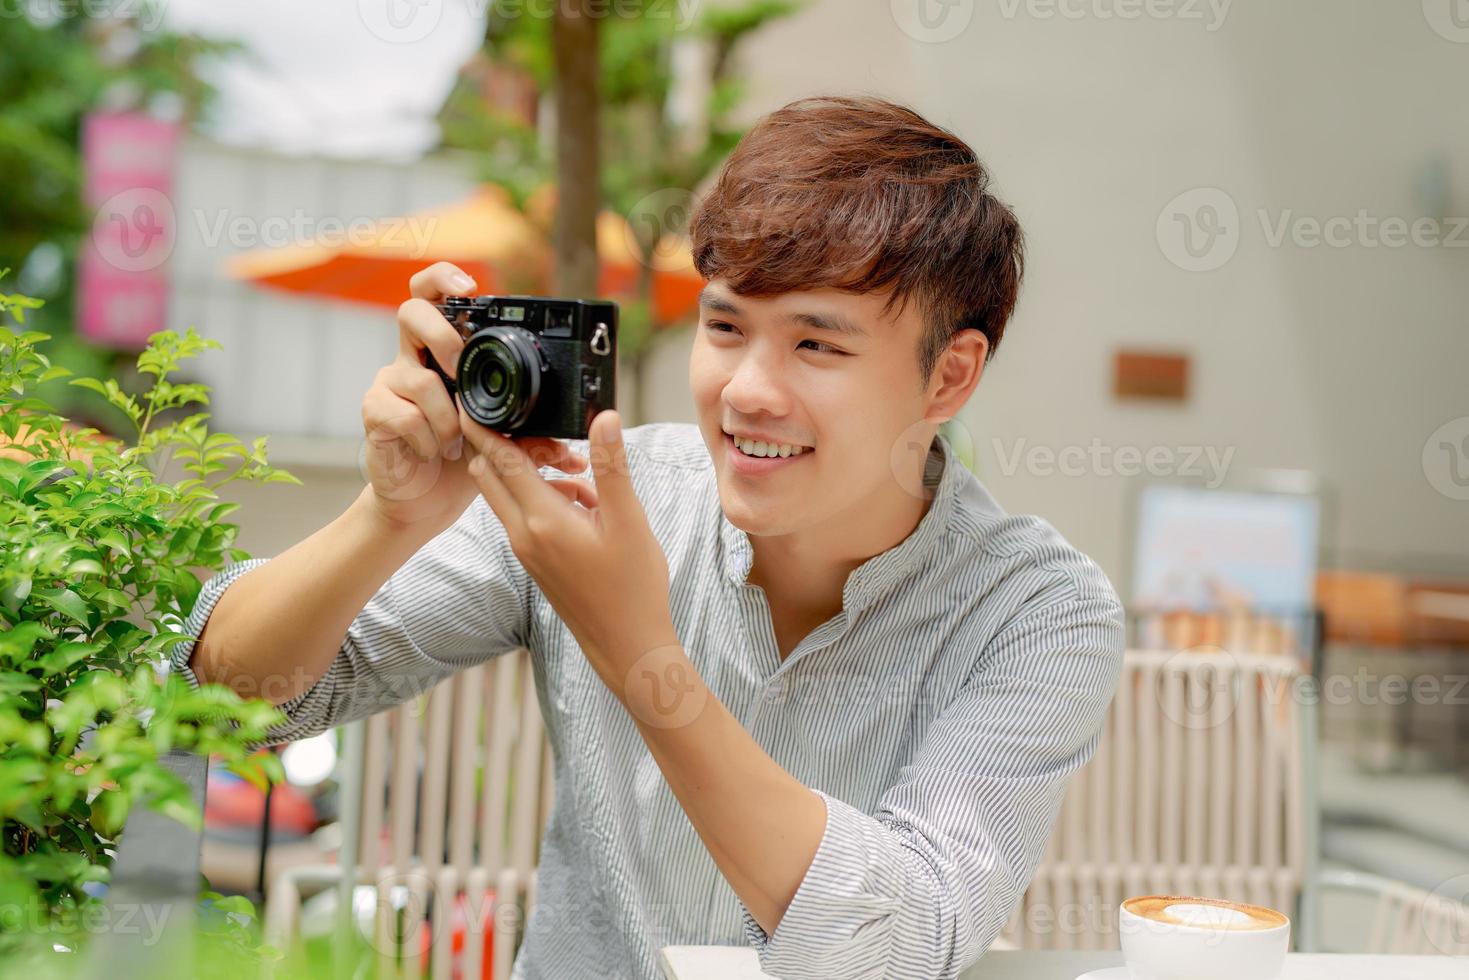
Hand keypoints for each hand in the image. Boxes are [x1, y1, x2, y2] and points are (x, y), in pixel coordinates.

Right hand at [361, 262, 585, 531]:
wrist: (424, 501)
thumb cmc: (463, 460)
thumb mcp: (503, 443)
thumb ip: (533, 437)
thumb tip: (573, 452)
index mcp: (444, 352)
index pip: (433, 295)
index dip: (444, 279)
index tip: (468, 286)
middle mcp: (413, 358)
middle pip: (411, 312)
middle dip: (442, 336)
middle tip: (459, 368)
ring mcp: (390, 382)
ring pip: (416, 375)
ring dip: (446, 414)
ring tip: (456, 442)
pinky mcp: (375, 410)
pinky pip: (403, 414)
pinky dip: (428, 437)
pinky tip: (434, 451)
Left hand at [459, 404, 676, 682]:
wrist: (627, 646)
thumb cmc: (633, 587)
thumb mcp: (629, 521)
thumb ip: (611, 467)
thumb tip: (603, 418)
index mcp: (543, 519)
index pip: (500, 460)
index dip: (484, 428)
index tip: (472, 401)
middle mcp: (524, 534)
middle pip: (491, 474)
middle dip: (503, 444)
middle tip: (533, 428)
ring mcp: (526, 550)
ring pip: (508, 495)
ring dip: (528, 471)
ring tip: (577, 468)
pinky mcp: (535, 562)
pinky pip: (524, 516)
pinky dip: (541, 497)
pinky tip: (585, 502)